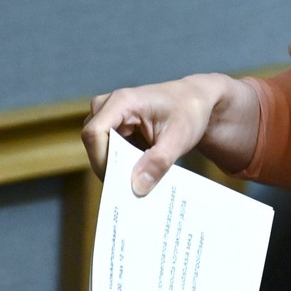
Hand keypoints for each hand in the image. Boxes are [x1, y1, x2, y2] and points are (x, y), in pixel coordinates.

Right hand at [80, 72, 260, 195]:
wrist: (195, 100)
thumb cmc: (189, 112)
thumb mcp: (179, 138)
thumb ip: (158, 162)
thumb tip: (137, 187)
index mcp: (122, 102)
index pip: (95, 133)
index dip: (101, 160)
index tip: (120, 182)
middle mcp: (109, 105)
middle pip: (95, 143)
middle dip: (111, 167)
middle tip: (133, 189)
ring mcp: (108, 115)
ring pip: (100, 149)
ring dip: (118, 165)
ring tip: (142, 179)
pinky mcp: (112, 126)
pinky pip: (107, 150)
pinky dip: (123, 162)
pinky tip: (142, 171)